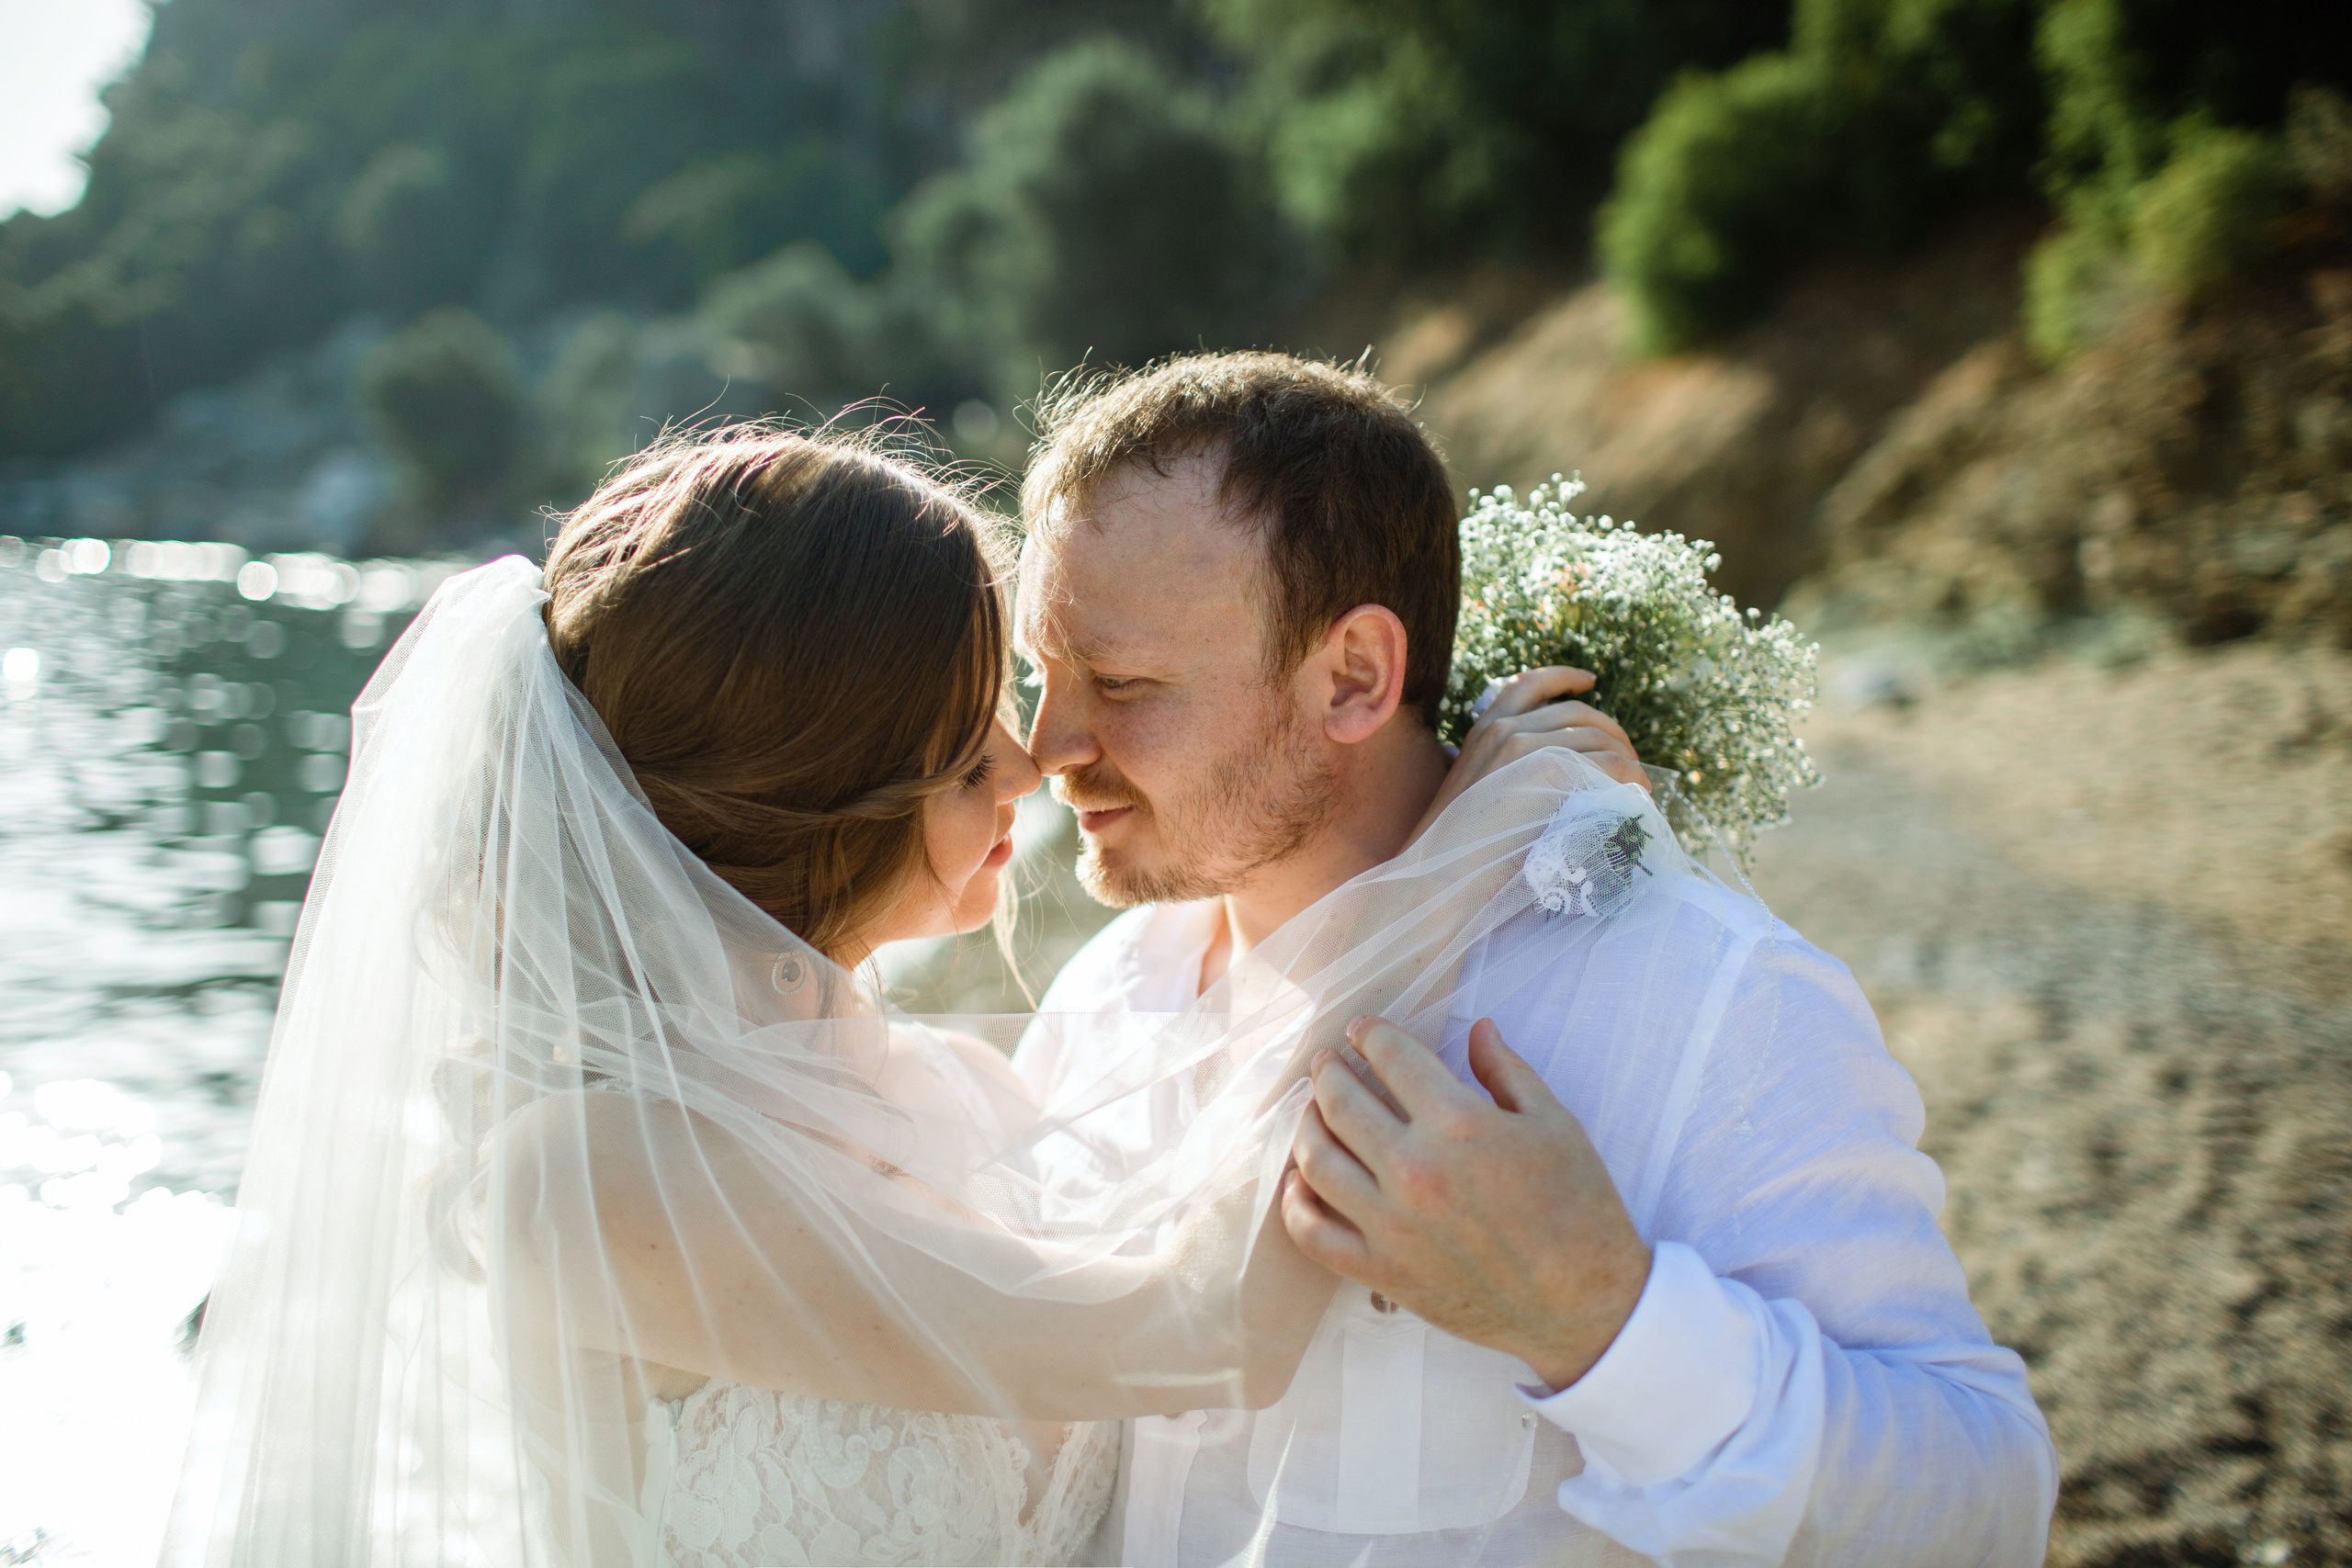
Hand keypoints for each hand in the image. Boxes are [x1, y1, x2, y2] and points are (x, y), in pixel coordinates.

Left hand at [1279, 1016, 1651, 1392]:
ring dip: (1306, 1126)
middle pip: (1341, 1103)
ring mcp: (1391, 1224)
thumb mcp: (1554, 1122)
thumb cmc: (1580, 1208)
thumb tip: (1477, 1027)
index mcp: (1458, 1124)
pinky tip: (1299, 1182)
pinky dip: (1296, 1204)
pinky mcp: (1382, 1271)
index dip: (1369, 1034)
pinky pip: (1314, 1235)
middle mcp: (1414, 1169)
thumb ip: (1506, 1070)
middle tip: (1327, 1063)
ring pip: (1317, 1161)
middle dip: (1328, 1073)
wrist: (1585, 1303)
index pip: (1391, 1057)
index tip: (1360, 1030)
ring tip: (1312, 1112)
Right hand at [1408, 668, 1643, 845]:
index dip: (1563, 677)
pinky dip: (1631, 774)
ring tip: (1638, 781)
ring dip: (1626, 757)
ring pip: (1598, 736)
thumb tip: (1546, 772)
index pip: (1529, 684)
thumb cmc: (1457, 849)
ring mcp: (1524, 745)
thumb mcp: (1473, 793)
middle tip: (1629, 756)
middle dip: (1611, 730)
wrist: (1442, 874)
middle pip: (1577, 711)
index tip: (1590, 681)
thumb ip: (1500, 772)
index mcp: (1483, 730)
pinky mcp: (1547, 768)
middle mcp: (1503, 728)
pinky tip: (1637, 791)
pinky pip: (1609, 762)